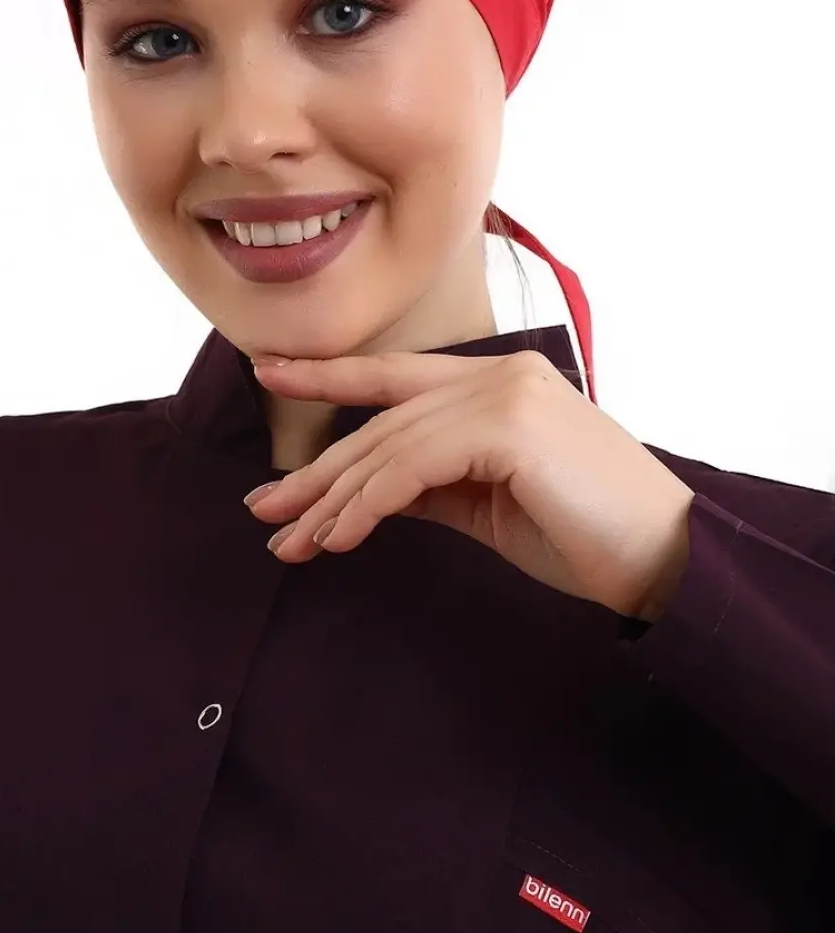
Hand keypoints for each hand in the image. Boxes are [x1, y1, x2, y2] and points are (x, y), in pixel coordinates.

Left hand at [246, 349, 693, 621]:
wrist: (668, 558)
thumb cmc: (586, 535)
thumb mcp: (488, 506)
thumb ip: (431, 487)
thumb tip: (365, 495)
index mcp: (501, 381)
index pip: (397, 376)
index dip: (329, 374)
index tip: (270, 375)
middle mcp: (500, 374)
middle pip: (383, 421)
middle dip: (317, 471)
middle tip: (264, 510)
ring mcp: (505, 394)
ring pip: (389, 447)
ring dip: (333, 502)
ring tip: (291, 543)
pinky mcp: (507, 428)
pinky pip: (411, 469)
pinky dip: (367, 506)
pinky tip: (338, 540)